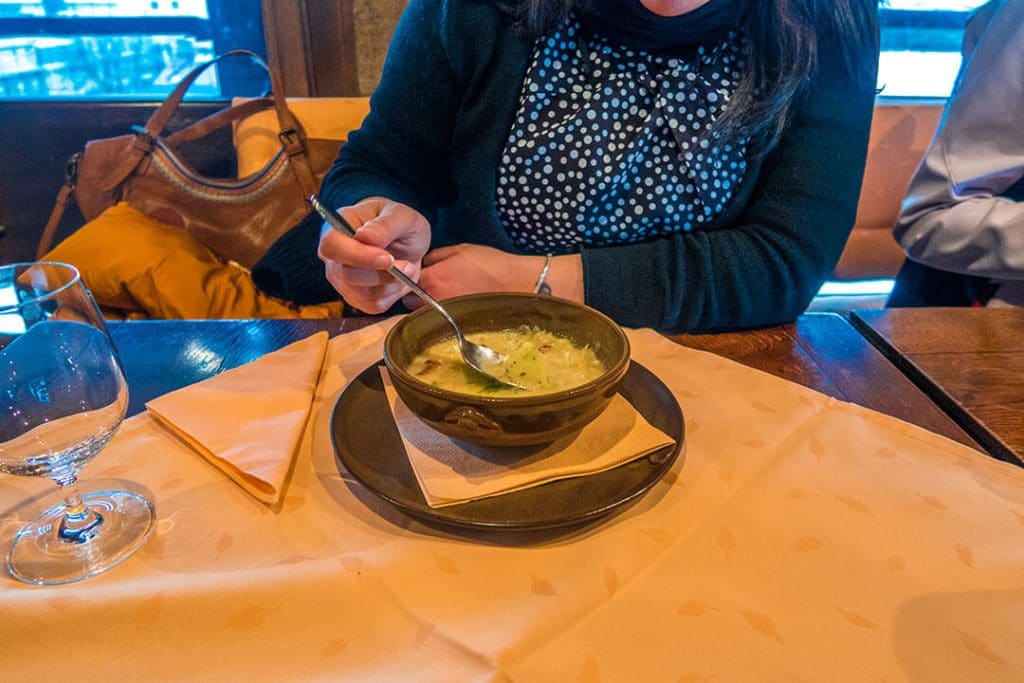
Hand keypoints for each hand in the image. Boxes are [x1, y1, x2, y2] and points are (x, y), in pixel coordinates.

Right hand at [317, 197, 430, 313]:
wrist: (408, 242)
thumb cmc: (399, 223)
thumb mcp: (401, 215)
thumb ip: (385, 224)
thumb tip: (364, 237)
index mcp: (336, 228)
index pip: (331, 246)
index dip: (357, 255)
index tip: (386, 258)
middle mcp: (333, 257)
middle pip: (346, 275)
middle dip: (382, 273)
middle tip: (407, 264)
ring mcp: (342, 280)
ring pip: (363, 294)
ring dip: (392, 283)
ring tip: (406, 266)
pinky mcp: (357, 299)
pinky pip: (374, 305)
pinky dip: (393, 294)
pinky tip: (399, 279)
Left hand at [401, 244, 583, 308]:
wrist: (519, 285)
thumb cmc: (492, 264)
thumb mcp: (462, 250)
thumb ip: (436, 256)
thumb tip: (423, 263)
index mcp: (432, 279)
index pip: (405, 284)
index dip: (409, 281)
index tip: (417, 280)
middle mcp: (434, 301)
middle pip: (411, 304)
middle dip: (416, 298)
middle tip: (431, 292)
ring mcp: (445, 318)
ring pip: (425, 317)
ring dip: (428, 311)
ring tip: (445, 303)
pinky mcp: (457, 329)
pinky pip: (441, 325)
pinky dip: (443, 321)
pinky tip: (456, 312)